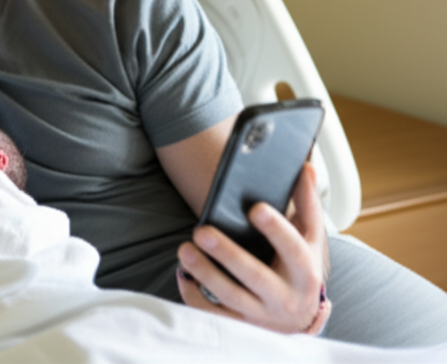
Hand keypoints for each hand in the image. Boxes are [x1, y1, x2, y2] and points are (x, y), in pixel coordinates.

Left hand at [176, 162, 326, 332]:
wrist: (297, 318)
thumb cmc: (299, 269)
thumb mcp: (308, 240)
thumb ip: (306, 204)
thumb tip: (306, 167)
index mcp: (305, 272)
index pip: (293, 249)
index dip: (276, 229)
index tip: (255, 208)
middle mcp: (285, 297)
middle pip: (254, 276)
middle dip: (227, 254)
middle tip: (201, 231)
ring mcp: (261, 314)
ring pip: (230, 296)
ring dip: (205, 273)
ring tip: (185, 250)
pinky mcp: (239, 324)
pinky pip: (213, 313)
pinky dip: (194, 294)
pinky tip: (183, 274)